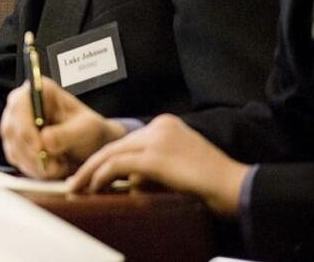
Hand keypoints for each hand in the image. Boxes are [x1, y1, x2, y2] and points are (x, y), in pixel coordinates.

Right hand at [0, 77, 125, 178]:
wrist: (92, 148)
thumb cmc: (91, 131)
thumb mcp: (87, 129)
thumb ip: (67, 134)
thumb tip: (44, 140)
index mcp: (39, 90)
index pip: (19, 104)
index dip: (25, 126)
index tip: (39, 148)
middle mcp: (22, 106)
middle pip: (12, 129)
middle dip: (32, 152)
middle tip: (54, 166)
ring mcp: (16, 126)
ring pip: (14, 148)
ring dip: (36, 164)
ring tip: (61, 167)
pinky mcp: (15, 145)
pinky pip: (17, 161)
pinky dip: (35, 169)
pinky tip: (53, 168)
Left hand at [67, 114, 248, 215]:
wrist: (237, 188)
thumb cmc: (212, 183)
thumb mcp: (179, 165)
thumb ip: (154, 164)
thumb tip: (127, 180)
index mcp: (166, 124)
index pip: (128, 141)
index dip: (107, 158)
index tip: (92, 171)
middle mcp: (159, 126)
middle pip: (116, 144)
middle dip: (92, 163)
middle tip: (76, 180)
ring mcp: (157, 139)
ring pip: (112, 153)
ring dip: (90, 171)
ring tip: (77, 186)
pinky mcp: (155, 156)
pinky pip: (118, 165)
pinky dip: (101, 176)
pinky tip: (94, 187)